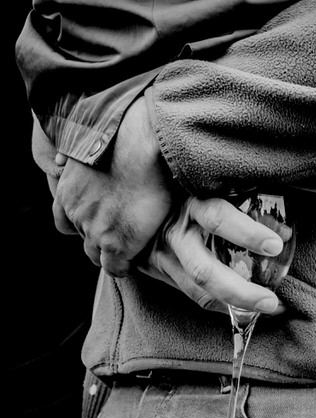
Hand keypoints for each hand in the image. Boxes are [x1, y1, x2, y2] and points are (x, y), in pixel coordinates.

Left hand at [54, 96, 173, 275]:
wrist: (140, 147)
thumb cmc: (122, 139)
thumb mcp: (86, 146)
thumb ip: (74, 161)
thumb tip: (62, 160)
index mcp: (67, 192)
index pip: (63, 221)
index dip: (82, 225)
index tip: (101, 224)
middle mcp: (75, 214)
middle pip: (82, 239)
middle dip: (98, 239)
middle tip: (119, 237)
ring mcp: (93, 230)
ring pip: (96, 255)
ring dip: (111, 254)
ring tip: (130, 250)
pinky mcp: (115, 243)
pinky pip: (115, 268)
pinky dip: (123, 267)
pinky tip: (135, 262)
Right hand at [143, 196, 286, 314]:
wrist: (139, 200)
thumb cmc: (185, 188)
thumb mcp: (210, 187)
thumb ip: (244, 200)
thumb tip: (286, 230)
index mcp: (190, 206)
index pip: (217, 218)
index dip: (247, 233)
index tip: (275, 245)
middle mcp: (175, 234)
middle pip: (204, 271)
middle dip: (240, 292)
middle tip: (271, 301)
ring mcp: (164, 256)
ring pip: (199, 291)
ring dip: (235, 306)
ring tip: (268, 310)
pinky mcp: (161, 270)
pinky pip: (195, 295)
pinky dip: (222, 306)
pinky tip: (246, 311)